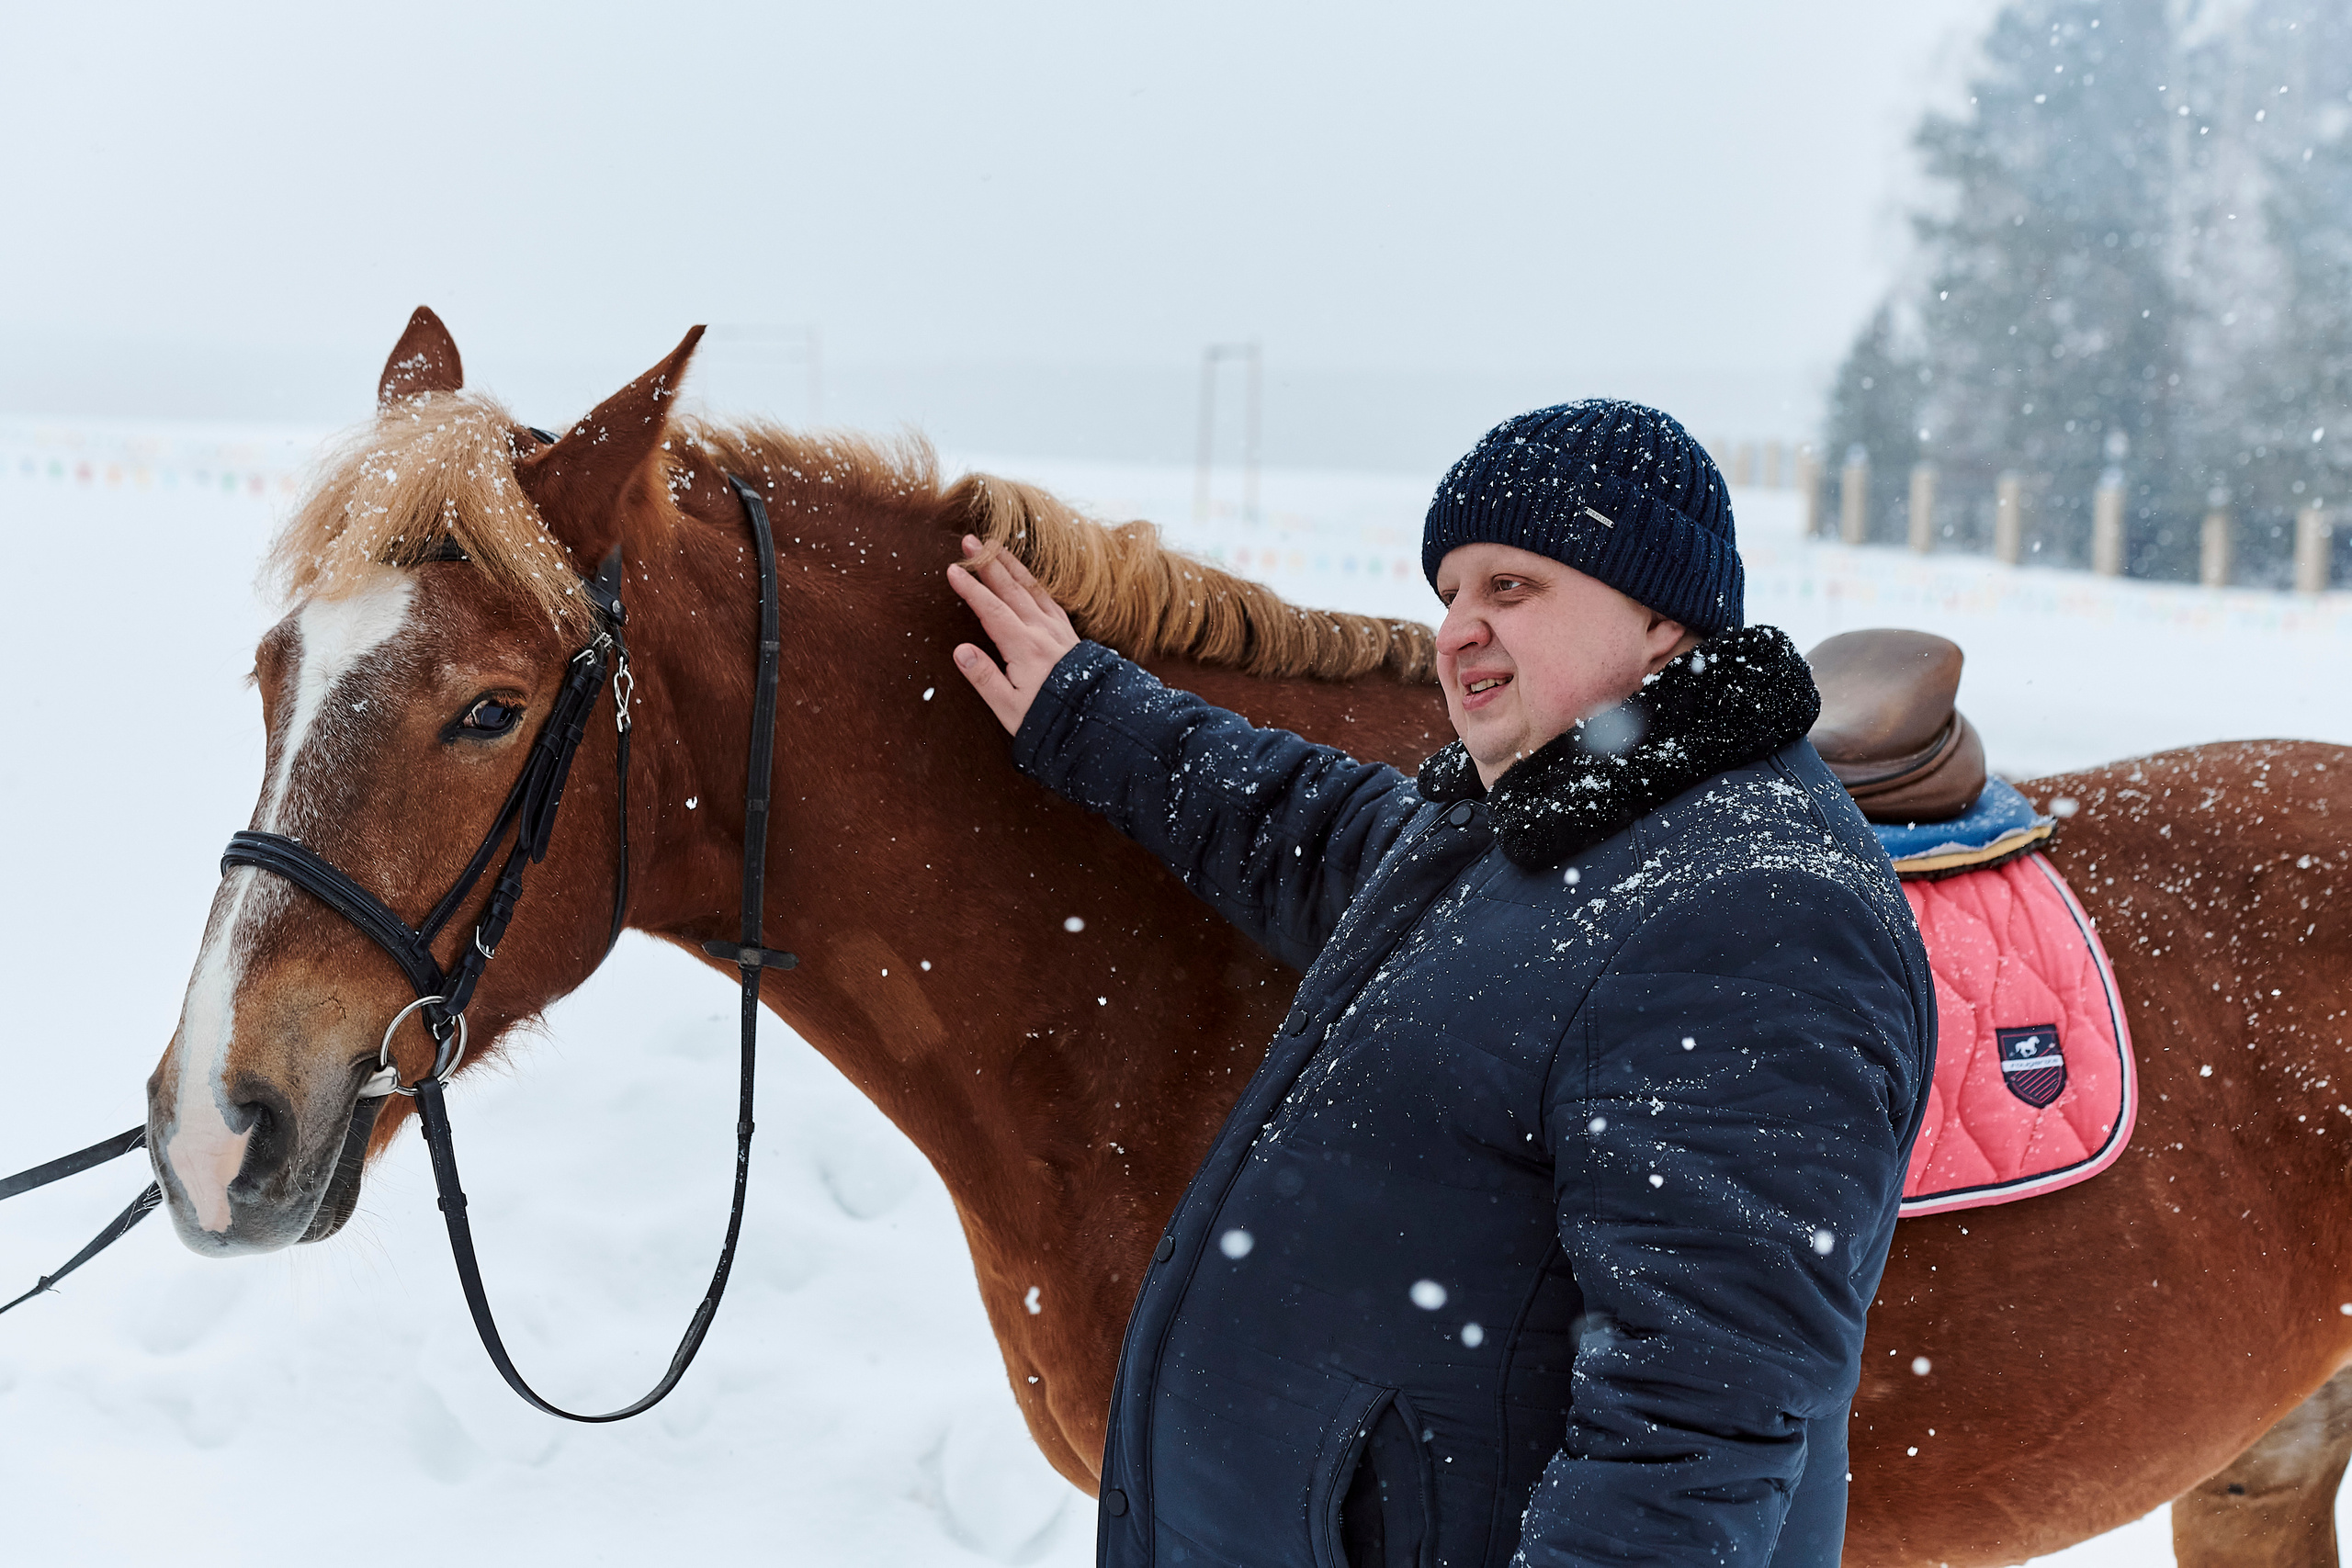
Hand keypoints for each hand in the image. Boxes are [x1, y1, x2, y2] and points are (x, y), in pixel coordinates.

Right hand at [946, 535, 1080, 733]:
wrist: (1095, 723)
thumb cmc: (1049, 719)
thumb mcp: (1009, 708)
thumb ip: (984, 678)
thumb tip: (960, 650)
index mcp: (1025, 649)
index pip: (991, 610)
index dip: (971, 589)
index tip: (952, 570)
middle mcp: (1043, 632)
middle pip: (1011, 589)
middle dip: (988, 563)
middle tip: (969, 541)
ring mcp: (1058, 630)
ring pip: (1032, 589)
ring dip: (1011, 565)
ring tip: (994, 545)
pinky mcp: (1068, 634)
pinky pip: (1049, 598)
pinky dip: (1034, 581)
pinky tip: (1026, 576)